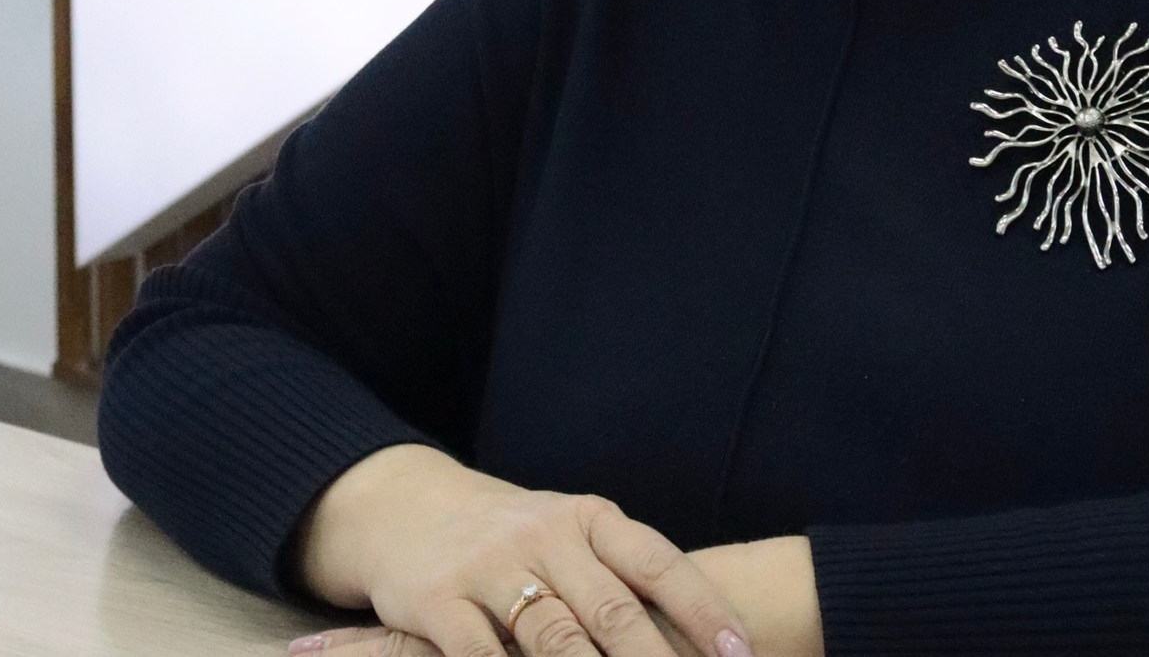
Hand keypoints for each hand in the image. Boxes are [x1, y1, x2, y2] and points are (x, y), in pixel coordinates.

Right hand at [289, 443, 755, 656]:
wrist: (407, 506)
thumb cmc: (511, 536)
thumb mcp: (568, 535)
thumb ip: (618, 575)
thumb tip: (698, 628)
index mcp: (588, 517)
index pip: (657, 563)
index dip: (702, 609)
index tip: (741, 653)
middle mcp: (545, 534)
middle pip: (613, 609)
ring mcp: (490, 566)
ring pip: (554, 640)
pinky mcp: (438, 601)